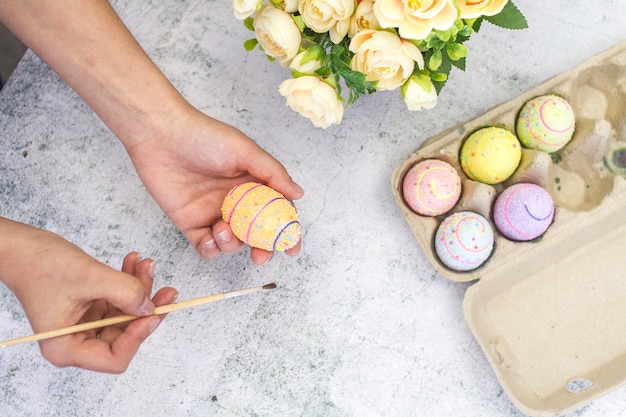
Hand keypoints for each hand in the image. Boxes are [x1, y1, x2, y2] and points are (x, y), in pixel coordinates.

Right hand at [0, 219, 177, 372]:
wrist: (23, 246)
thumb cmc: (41, 265)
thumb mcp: (90, 277)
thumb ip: (124, 293)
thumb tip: (151, 307)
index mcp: (67, 348)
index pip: (115, 358)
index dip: (138, 337)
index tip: (154, 313)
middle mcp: (76, 341)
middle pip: (125, 335)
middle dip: (146, 309)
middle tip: (167, 290)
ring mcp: (85, 324)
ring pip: (126, 314)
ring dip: (140, 289)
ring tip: (146, 264)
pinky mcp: (90, 308)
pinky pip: (119, 300)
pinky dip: (129, 282)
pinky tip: (134, 262)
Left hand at [124, 106, 304, 264]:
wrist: (162, 135)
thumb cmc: (204, 136)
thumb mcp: (245, 151)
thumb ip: (273, 174)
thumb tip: (298, 194)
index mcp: (252, 185)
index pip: (275, 214)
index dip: (285, 233)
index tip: (290, 248)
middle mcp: (235, 202)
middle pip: (255, 235)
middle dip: (261, 250)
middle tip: (260, 257)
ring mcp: (212, 214)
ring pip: (231, 244)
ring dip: (231, 245)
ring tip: (222, 229)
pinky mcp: (189, 222)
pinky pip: (204, 246)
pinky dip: (209, 249)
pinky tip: (209, 237)